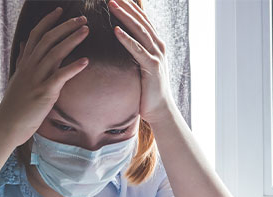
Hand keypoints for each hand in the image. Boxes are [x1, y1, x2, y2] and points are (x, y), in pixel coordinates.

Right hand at [0, 7, 89, 143]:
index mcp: (25, 63)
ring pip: (55, 53)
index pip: (36, 35)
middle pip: (48, 39)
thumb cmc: (15, 105)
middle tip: (82, 18)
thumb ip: (22, 61)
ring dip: (72, 40)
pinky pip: (60, 76)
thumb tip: (22, 45)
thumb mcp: (17, 78)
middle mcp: (30, 67)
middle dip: (66, 26)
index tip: (60, 10)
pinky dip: (73, 67)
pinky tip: (86, 61)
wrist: (7, 125)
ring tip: (86, 31)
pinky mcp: (44, 92)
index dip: (48, 21)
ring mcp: (37, 79)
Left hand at [109, 0, 176, 126]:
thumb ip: (136, 52)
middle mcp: (158, 46)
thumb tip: (122, 43)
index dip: (130, 7)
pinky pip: (137, 50)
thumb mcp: (142, 66)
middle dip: (126, 6)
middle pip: (141, 20)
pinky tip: (115, 30)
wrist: (160, 110)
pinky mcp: (152, 67)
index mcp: (155, 44)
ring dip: (125, 17)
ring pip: (139, 30)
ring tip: (112, 5)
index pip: (142, 20)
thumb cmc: (148, 90)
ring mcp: (157, 56)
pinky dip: (126, 39)